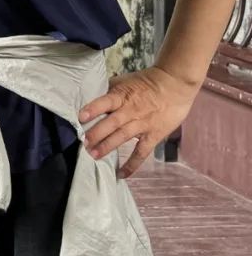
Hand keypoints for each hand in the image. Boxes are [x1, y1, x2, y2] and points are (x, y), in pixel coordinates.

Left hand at [78, 66, 199, 178]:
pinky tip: (121, 174)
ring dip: (108, 146)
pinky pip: (141, 152)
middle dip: (96, 134)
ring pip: (122, 136)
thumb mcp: (125, 81)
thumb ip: (110, 90)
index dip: (93, 109)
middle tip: (83, 143)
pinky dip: (132, 163)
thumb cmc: (147, 81)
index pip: (105, 102)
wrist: (174, 85)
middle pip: (111, 123)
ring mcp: (142, 124)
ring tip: (94, 155)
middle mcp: (130, 110)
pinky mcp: (153, 135)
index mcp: (121, 96)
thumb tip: (92, 95)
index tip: (81, 118)